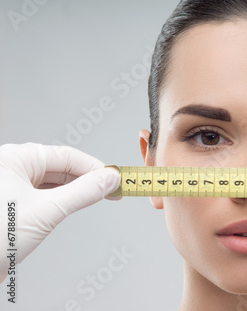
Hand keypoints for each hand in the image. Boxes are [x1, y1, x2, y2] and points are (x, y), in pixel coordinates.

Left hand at [0, 143, 120, 281]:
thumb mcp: (47, 211)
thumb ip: (83, 192)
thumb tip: (108, 180)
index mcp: (14, 159)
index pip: (67, 156)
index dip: (95, 167)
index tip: (115, 178)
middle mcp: (11, 168)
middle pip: (61, 167)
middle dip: (88, 179)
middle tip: (111, 189)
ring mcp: (11, 186)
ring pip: (53, 182)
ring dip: (76, 190)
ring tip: (98, 197)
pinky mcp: (12, 204)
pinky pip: (44, 195)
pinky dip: (63, 200)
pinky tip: (75, 205)